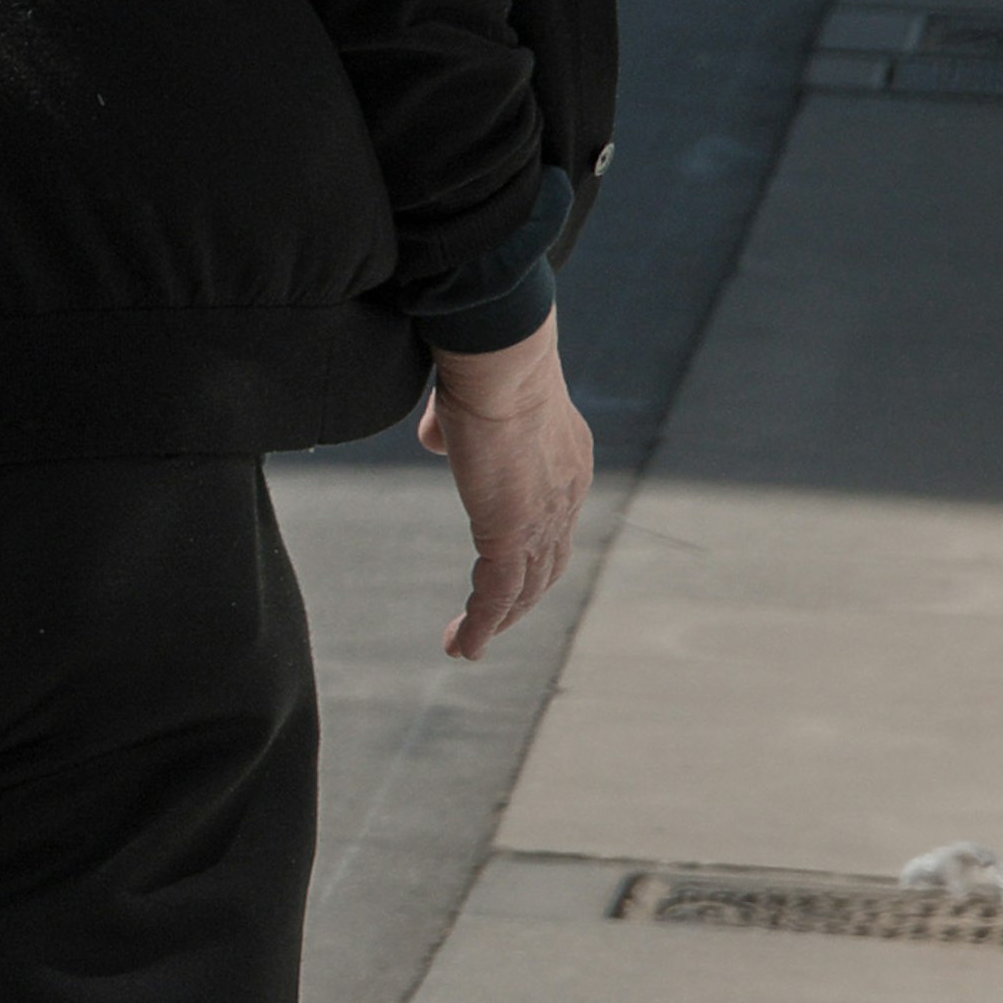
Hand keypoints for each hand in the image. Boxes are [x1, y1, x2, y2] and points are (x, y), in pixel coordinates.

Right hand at [422, 323, 590, 662]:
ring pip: (524, 588)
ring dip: (496, 621)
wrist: (501, 357)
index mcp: (566, 463)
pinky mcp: (512, 531)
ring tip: (468, 645)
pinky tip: (463, 646)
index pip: (552, 524)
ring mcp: (544, 517)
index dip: (531, 553)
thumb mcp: (469, 399)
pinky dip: (481, 625)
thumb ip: (456, 426)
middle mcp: (566, 496)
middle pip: (547, 566)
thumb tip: (435, 439)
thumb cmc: (484, 360)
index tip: (505, 573)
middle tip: (491, 624)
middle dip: (519, 601)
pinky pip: (496, 593)